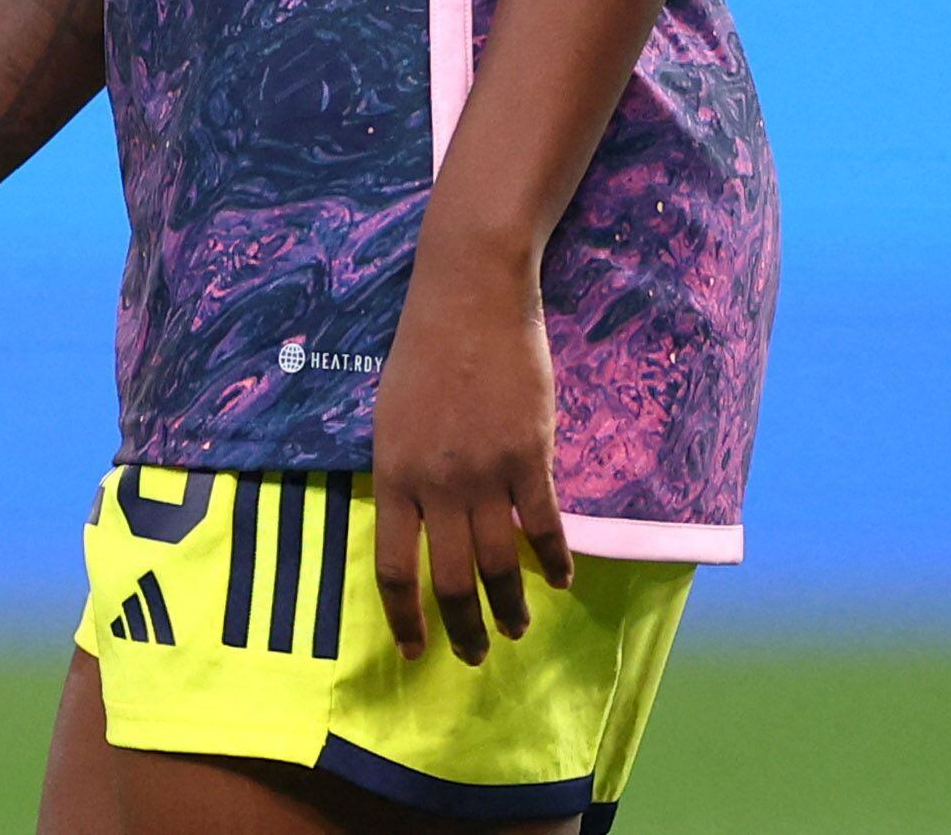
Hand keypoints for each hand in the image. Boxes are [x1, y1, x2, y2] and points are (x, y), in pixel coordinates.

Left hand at [367, 239, 570, 664]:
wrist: (470, 295)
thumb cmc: (424, 349)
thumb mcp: (390, 417)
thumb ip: (402, 475)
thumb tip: (414, 528)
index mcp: (393, 475)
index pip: (393, 569)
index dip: (405, 618)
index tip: (415, 651)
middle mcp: (436, 484)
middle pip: (450, 580)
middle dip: (464, 629)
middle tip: (476, 655)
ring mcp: (486, 472)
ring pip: (500, 565)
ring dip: (511, 607)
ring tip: (519, 627)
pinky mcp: (530, 454)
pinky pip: (545, 526)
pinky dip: (554, 560)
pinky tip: (560, 579)